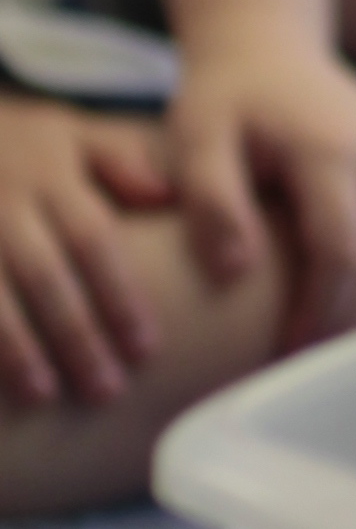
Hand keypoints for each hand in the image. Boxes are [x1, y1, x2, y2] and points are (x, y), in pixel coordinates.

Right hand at [0, 98, 184, 410]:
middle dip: (76, 333)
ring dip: (16, 348)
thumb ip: (119, 158)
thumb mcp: (66, 132)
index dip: (118, 294)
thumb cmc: (16, 144)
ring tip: (45, 395)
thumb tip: (166, 195)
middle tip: (107, 389)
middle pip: (44, 274)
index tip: (145, 348)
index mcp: (48, 174)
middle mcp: (3, 202)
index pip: (91, 239)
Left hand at [165, 15, 355, 346]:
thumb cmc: (226, 103)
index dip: (320, 313)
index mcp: (333, 150)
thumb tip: (236, 271)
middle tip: (311, 377)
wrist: (273, 51)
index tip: (284, 357)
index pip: (344, 251)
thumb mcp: (196, 138)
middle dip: (351, 328)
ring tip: (345, 361)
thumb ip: (210, 201)